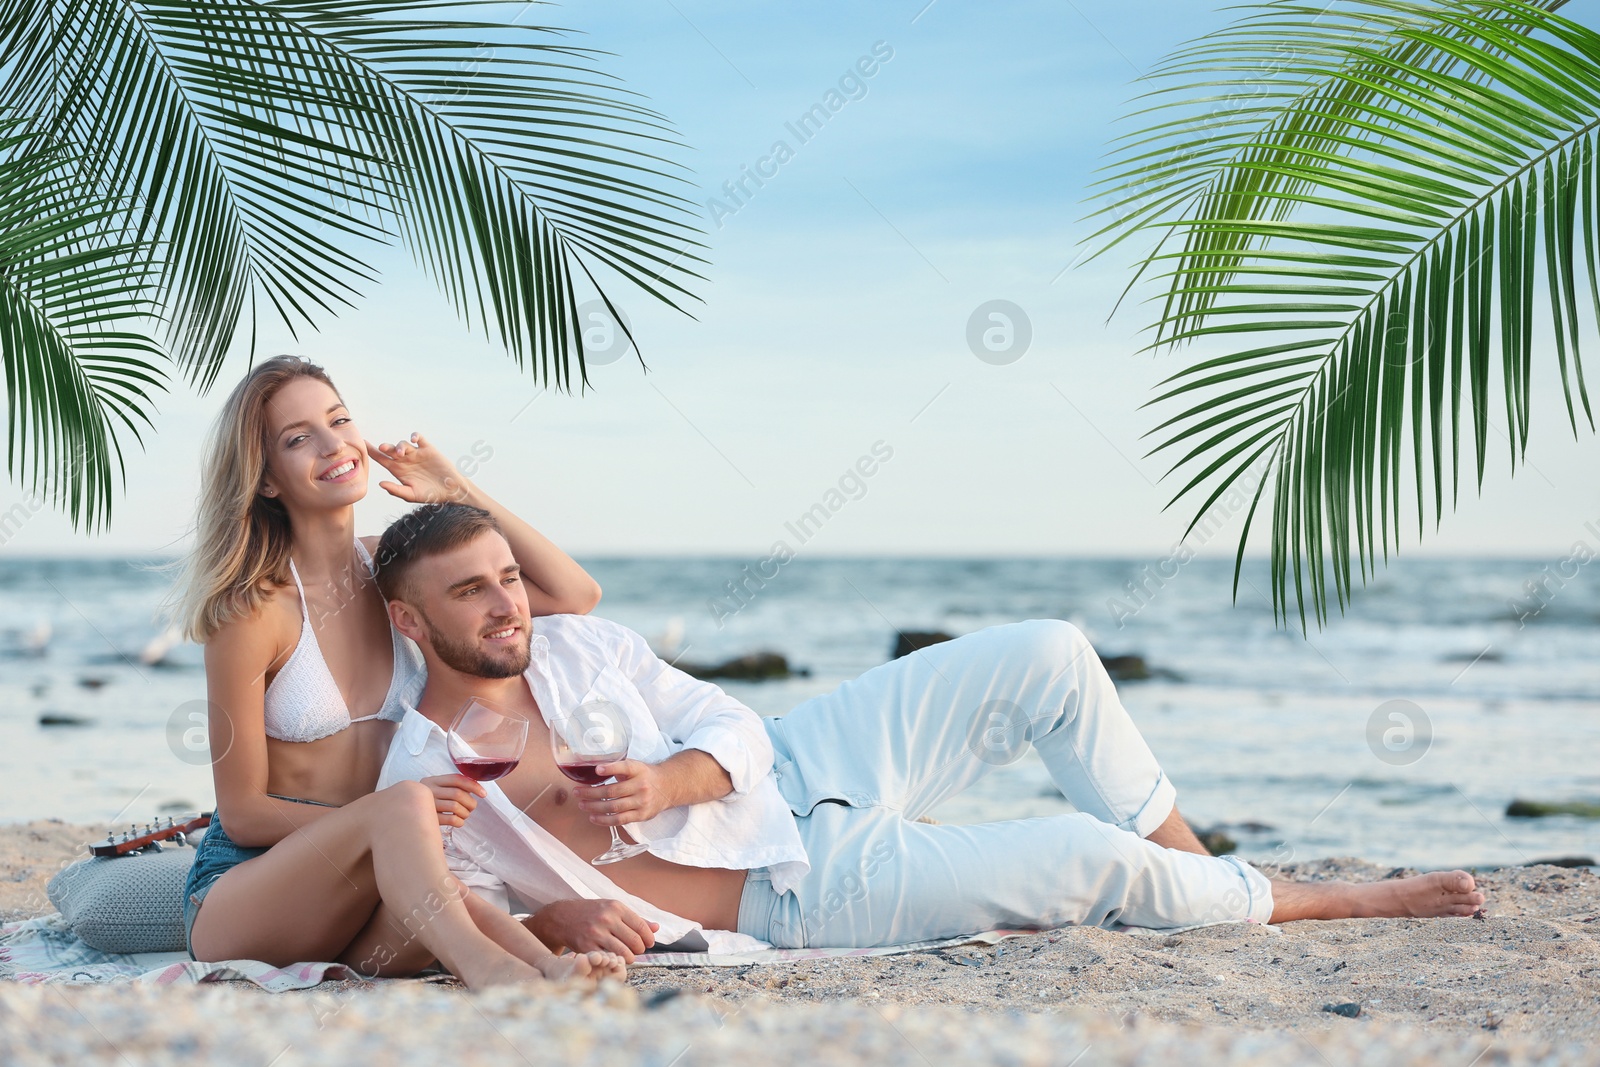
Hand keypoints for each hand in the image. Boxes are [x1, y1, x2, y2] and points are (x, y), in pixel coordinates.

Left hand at [365, 432, 474, 504]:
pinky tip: (413, 440)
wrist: (450, 490)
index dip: (372, 451)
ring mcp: (416, 454)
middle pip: (391, 450)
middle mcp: (405, 460)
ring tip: (402, 453)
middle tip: (383, 448)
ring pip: (403, 444)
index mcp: (398, 470)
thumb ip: (396, 490)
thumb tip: (380, 484)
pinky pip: (419, 438)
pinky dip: (415, 436)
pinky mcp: (428, 449)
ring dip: (400, 446)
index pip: (381, 459)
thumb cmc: (430, 495)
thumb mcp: (411, 495)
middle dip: (386, 447)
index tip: (362, 443)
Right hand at [418, 774, 485, 827]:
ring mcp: (428, 806)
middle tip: (472, 807)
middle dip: (470, 802)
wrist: (407, 816)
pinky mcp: (429, 820)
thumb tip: (477, 789)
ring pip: (455, 807)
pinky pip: (451, 820)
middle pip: (457, 794)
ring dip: (466, 813)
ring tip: (465, 815)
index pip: (456, 779)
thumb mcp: (437, 789)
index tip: (483, 794)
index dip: (473, 786)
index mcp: (432, 781)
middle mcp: (428, 791)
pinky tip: (459, 822)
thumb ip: (453, 786)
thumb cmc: (429, 802)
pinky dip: (460, 821)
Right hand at [526, 899, 658, 962]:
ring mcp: (596, 933)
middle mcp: (607, 918)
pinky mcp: (587, 946)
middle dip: (641, 949)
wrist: (562, 917)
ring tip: (629, 956)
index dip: (648, 938)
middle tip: (638, 951)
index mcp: (616, 907)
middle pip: (635, 941)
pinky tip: (615, 959)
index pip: (641, 926)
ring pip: (624, 952)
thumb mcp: (613, 909)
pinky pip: (608, 958)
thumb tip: (657, 928)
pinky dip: (615, 961)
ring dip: (630, 957)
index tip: (649, 943)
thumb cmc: (592, 913)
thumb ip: (635, 919)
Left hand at [575, 759, 669, 825]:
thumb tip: (594, 770)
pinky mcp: (641, 815)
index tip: (597, 770)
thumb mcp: (635, 766)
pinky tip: (593, 817)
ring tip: (582, 805)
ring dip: (594, 807)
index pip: (624, 767)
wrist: (668, 787)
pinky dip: (604, 820)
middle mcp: (641, 786)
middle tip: (577, 792)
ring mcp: (642, 802)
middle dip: (591, 793)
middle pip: (612, 791)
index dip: (610, 769)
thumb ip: (618, 768)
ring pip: (614, 807)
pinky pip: (620, 820)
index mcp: (639, 770)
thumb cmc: (645, 776)